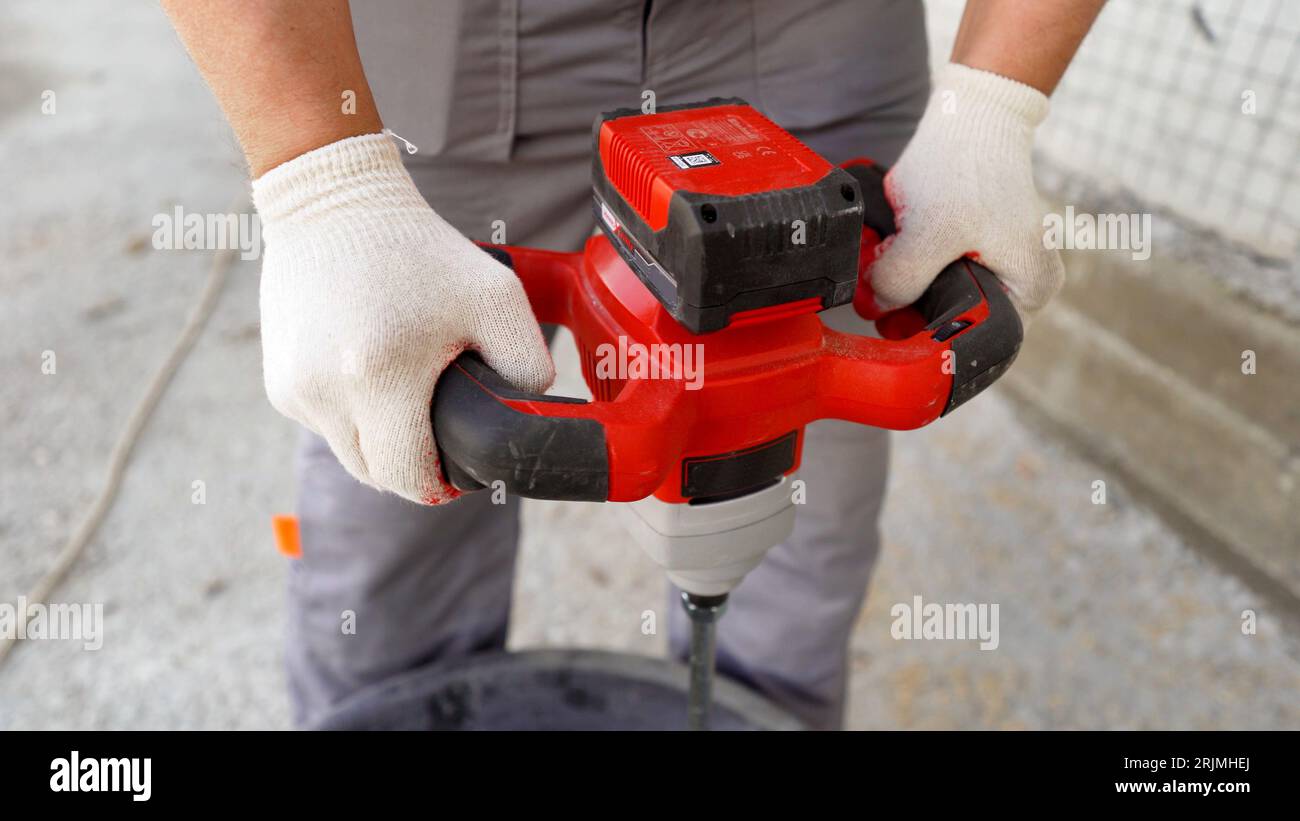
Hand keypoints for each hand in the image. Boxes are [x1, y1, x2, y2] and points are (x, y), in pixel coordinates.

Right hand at [252, 134, 554, 503]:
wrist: (332, 205)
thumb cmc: (419, 250)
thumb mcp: (496, 298)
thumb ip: (527, 364)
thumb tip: (529, 413)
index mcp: (378, 376)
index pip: (410, 478)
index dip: (444, 483)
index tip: (461, 466)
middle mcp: (325, 392)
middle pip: (378, 477)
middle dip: (414, 466)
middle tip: (441, 433)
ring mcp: (295, 391)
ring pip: (350, 455)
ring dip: (382, 442)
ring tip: (407, 394)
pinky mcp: (278, 385)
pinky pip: (327, 427)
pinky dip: (353, 415)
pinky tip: (370, 372)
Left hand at [866, 62, 1064, 319]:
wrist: (970, 116)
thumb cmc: (965, 168)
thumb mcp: (930, 231)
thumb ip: (901, 279)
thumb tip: (875, 307)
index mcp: (1029, 292)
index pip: (973, 344)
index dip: (927, 339)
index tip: (892, 322)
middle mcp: (1020, 286)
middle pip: (951, 325)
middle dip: (910, 309)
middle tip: (882, 284)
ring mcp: (998, 267)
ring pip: (936, 301)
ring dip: (905, 285)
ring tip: (894, 250)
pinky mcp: (973, 250)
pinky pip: (932, 275)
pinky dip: (910, 264)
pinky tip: (899, 241)